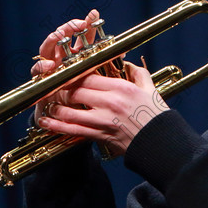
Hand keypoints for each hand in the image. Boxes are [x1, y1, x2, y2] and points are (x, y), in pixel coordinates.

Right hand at [30, 9, 100, 122]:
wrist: (63, 117)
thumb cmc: (78, 96)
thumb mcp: (93, 79)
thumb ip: (104, 66)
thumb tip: (123, 52)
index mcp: (73, 54)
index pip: (79, 35)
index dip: (86, 23)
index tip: (94, 14)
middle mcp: (59, 57)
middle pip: (61, 36)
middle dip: (68, 27)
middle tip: (78, 24)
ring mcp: (48, 67)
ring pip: (46, 48)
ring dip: (52, 41)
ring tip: (59, 37)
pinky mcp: (40, 79)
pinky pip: (37, 70)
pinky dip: (42, 66)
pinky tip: (49, 65)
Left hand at [38, 61, 169, 155]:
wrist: (161, 143)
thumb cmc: (156, 116)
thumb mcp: (149, 89)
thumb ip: (137, 73)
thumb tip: (125, 63)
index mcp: (121, 88)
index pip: (88, 76)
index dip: (73, 75)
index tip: (66, 75)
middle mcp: (109, 102)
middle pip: (75, 91)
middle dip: (62, 90)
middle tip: (54, 89)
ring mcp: (103, 120)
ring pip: (69, 110)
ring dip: (55, 107)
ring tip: (49, 104)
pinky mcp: (99, 135)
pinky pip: (73, 129)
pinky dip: (56, 125)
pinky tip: (46, 121)